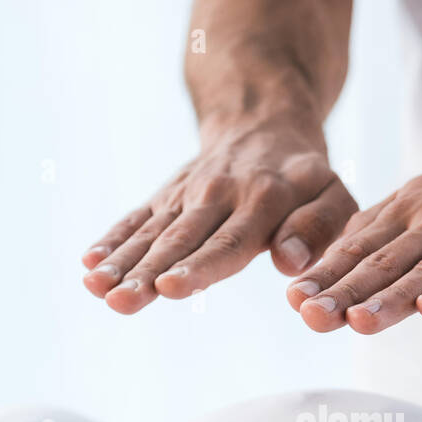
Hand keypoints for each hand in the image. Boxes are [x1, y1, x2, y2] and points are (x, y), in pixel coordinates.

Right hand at [81, 117, 356, 314]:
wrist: (263, 120)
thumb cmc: (306, 175)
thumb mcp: (332, 193)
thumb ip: (318, 227)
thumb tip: (290, 262)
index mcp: (262, 201)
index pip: (228, 243)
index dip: (199, 268)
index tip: (171, 288)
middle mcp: (217, 196)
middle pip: (179, 242)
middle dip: (148, 273)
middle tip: (120, 299)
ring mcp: (186, 195)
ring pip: (152, 233)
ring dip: (122, 263)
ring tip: (96, 288)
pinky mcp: (166, 197)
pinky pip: (137, 219)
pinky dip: (114, 239)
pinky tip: (89, 264)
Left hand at [285, 116, 421, 333]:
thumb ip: (387, 235)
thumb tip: (331, 270)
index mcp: (411, 210)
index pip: (359, 247)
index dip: (326, 275)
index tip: (294, 302)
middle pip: (385, 263)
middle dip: (345, 292)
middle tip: (310, 317)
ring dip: (391, 300)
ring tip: (358, 322)